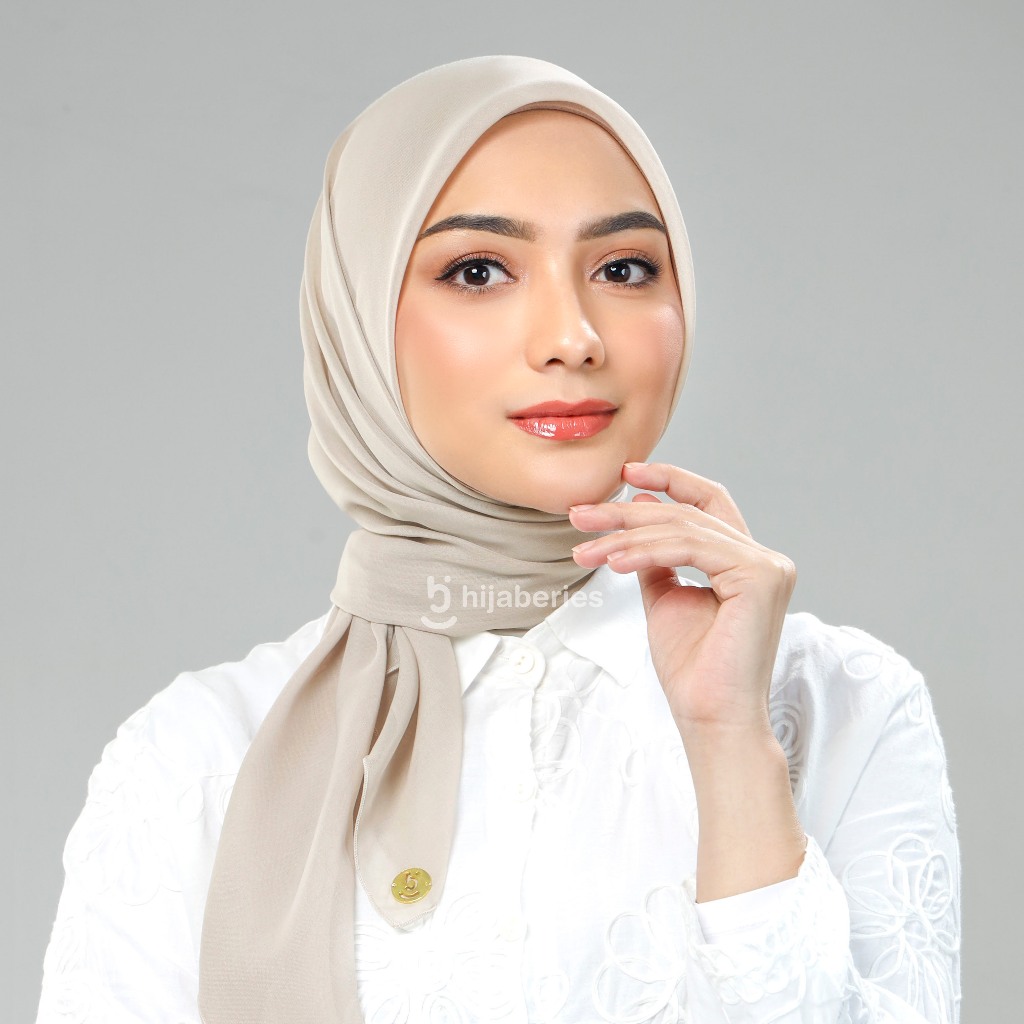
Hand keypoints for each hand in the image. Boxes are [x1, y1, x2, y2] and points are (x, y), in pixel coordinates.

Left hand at [569, 461, 795, 735]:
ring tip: (587, 549)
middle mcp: (764, 559)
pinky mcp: (761, 577)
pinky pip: (691, 548)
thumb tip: (636, 514)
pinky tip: (615, 561)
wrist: (710, 718)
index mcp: (745, 562)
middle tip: (580, 515)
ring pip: (684, 529)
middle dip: (627, 511)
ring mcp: (767, 566)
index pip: (708, 502)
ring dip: (626, 535)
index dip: (670, 480)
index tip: (625, 473)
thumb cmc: (692, 670)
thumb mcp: (665, 598)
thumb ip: (657, 557)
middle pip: (687, 513)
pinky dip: (647, 551)